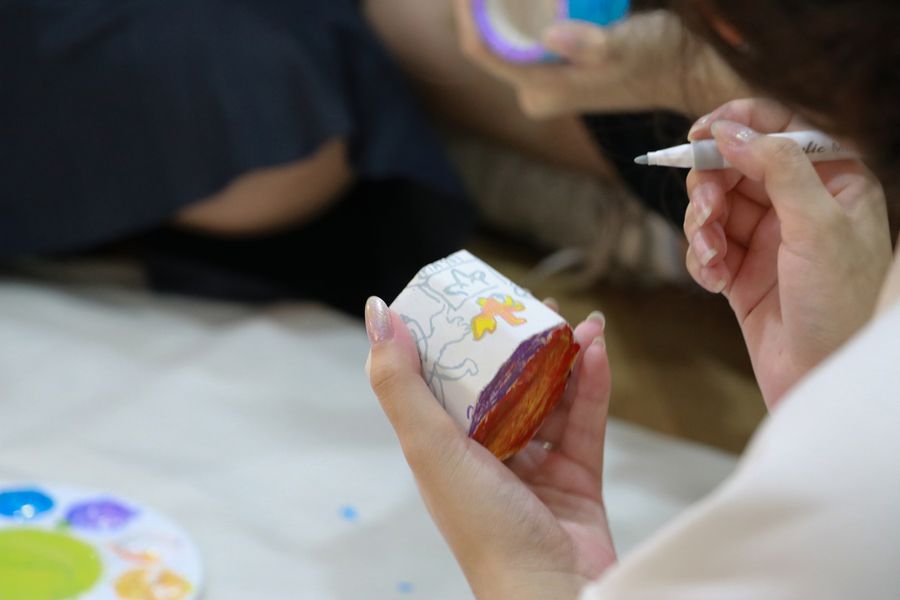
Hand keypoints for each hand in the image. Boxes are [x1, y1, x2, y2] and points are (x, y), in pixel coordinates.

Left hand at [365, 297, 614, 598]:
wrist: (553, 592)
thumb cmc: (483, 527)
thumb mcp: (430, 448)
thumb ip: (401, 383)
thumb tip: (377, 312)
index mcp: (444, 449)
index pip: (446, 380)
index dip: (458, 337)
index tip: (473, 297)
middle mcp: (486, 454)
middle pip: (503, 384)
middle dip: (519, 342)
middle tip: (534, 303)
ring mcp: (534, 466)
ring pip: (549, 397)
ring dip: (564, 357)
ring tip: (577, 321)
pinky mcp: (577, 476)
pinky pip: (585, 420)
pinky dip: (592, 385)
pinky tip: (598, 351)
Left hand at [452, 3, 743, 117]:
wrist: (688, 69)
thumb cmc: (659, 58)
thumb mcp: (625, 46)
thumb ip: (589, 44)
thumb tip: (551, 37)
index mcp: (541, 90)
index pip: (482, 49)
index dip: (465, 9)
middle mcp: (534, 90)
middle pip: (488, 40)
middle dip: (481, 3)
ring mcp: (544, 79)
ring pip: (504, 35)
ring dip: (497, 3)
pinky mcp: (556, 66)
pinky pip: (522, 33)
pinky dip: (516, 8)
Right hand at [684, 99, 892, 407]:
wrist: (820, 376)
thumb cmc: (840, 303)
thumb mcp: (818, 225)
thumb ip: (776, 168)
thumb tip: (730, 131)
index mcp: (833, 179)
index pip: (781, 127)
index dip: (738, 123)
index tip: (700, 134)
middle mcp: (799, 202)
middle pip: (735, 165)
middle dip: (711, 185)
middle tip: (706, 210)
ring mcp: (768, 236)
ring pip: (714, 205)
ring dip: (702, 227)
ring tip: (712, 255)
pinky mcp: (741, 269)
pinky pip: (705, 246)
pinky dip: (700, 259)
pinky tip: (713, 280)